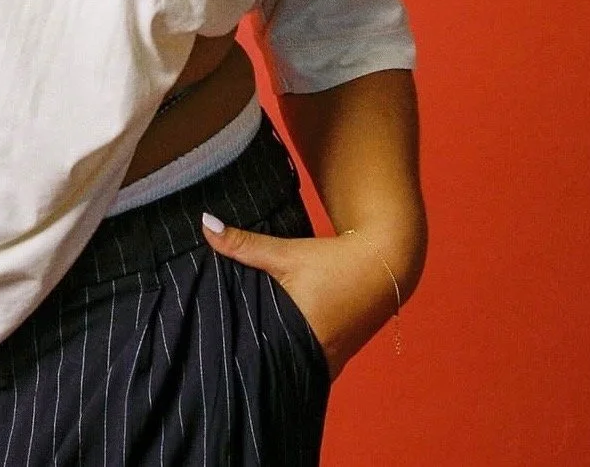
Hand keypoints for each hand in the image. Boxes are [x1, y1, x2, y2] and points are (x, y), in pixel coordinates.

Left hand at [201, 215, 399, 381]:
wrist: (384, 264)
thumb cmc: (334, 261)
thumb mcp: (286, 252)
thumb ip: (244, 244)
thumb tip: (205, 224)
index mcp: (300, 341)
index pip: (256, 359)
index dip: (233, 353)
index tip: (208, 347)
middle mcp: (315, 360)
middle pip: (270, 365)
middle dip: (247, 356)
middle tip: (215, 346)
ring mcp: (328, 364)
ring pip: (287, 366)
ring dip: (268, 356)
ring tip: (235, 347)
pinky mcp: (334, 359)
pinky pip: (302, 363)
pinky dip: (286, 354)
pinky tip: (267, 345)